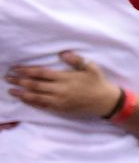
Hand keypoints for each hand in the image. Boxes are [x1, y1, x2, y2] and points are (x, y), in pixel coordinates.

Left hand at [6, 52, 121, 117]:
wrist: (105, 101)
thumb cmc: (97, 82)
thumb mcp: (90, 67)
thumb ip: (76, 60)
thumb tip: (63, 53)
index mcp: (65, 78)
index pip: (41, 73)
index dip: (26, 71)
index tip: (16, 69)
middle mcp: (60, 90)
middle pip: (35, 85)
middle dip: (19, 81)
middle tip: (8, 78)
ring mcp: (59, 101)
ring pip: (35, 97)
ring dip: (21, 93)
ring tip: (11, 90)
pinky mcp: (60, 109)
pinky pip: (42, 106)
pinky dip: (31, 102)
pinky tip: (24, 99)